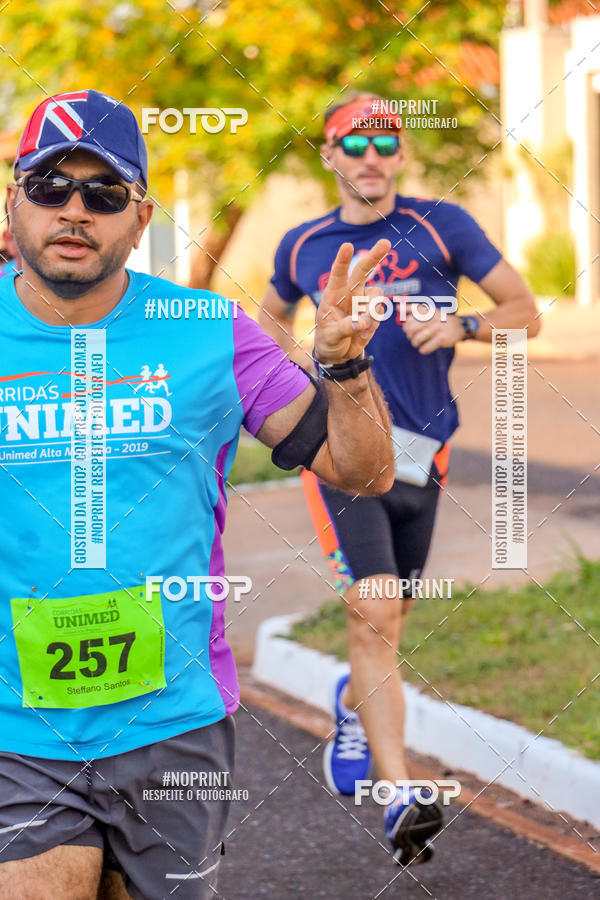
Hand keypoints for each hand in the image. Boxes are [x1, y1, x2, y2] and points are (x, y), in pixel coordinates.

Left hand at [313, 239, 390, 364]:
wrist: (339, 354)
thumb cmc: (328, 340)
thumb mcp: (330, 336)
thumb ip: (345, 327)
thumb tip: (362, 323)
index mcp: (333, 294)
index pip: (338, 274)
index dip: (343, 260)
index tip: (347, 246)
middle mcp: (349, 293)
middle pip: (363, 271)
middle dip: (374, 257)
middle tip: (386, 243)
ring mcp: (363, 302)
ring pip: (376, 296)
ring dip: (372, 312)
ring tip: (362, 329)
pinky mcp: (373, 313)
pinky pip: (379, 314)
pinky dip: (373, 325)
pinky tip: (362, 335)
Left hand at [402, 307, 463, 353]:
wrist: (460, 326)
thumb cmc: (439, 320)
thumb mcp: (428, 311)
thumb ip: (412, 309)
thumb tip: (397, 308)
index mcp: (427, 310)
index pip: (408, 317)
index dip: (405, 325)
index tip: (408, 327)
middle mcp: (432, 317)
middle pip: (410, 329)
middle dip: (408, 335)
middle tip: (412, 337)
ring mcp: (437, 328)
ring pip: (417, 339)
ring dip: (415, 343)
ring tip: (417, 343)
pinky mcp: (442, 338)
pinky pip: (426, 347)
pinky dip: (423, 350)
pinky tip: (424, 348)